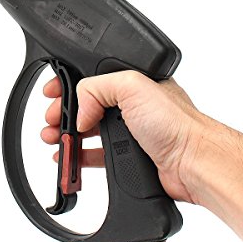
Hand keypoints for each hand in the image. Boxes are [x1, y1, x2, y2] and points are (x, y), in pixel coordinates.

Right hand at [41, 70, 202, 202]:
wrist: (193, 163)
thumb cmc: (176, 122)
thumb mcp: (131, 86)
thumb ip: (95, 88)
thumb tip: (79, 111)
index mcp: (129, 83)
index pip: (90, 78)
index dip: (67, 84)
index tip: (51, 93)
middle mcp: (128, 104)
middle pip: (84, 105)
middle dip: (62, 112)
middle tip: (50, 119)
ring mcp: (127, 129)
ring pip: (87, 130)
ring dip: (66, 134)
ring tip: (51, 138)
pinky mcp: (126, 153)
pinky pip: (95, 152)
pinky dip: (78, 154)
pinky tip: (67, 156)